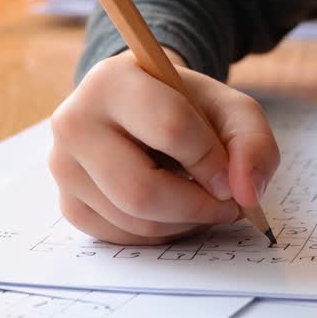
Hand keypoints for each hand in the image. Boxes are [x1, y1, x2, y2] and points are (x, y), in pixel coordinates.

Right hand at [50, 47, 279, 244]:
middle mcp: (74, 121)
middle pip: (142, 190)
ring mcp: (63, 166)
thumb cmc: (187, 106)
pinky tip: (176, 210)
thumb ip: (253, 142)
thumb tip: (247, 193)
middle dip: (197, 207)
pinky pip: (120, 236)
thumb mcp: (230, 107)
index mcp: (112, 80)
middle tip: (227, 205)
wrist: (143, 108)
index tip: (232, 174)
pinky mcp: (67, 202)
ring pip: (132, 220)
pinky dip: (160, 233)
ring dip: (184, 223)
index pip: (170, 128)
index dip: (213, 160)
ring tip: (204, 202)